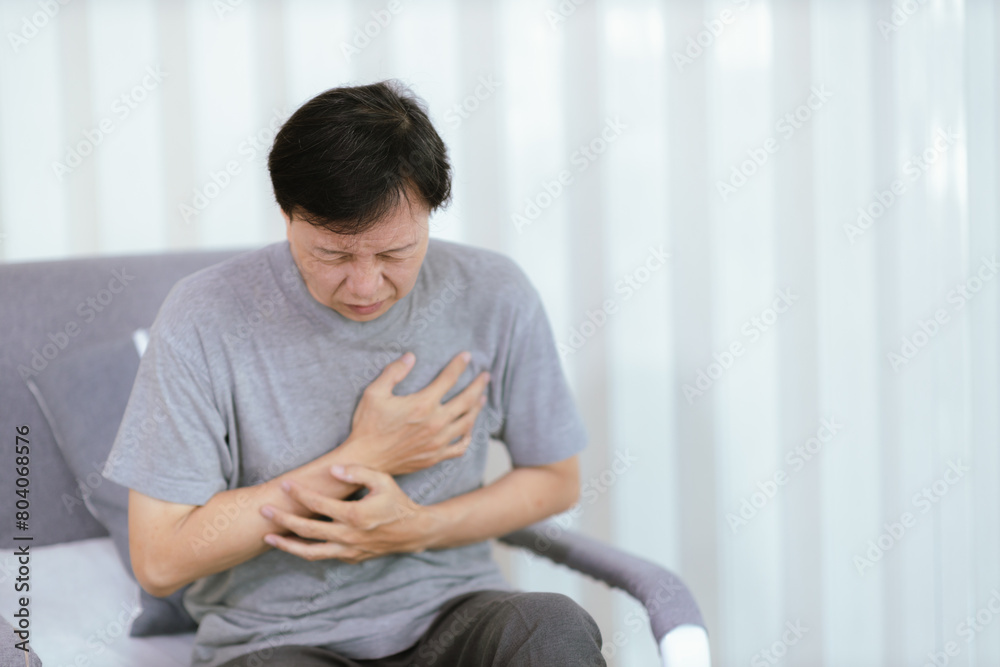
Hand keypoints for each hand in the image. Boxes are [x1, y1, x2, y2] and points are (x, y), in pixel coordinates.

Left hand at [261, 464, 431, 562]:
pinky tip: (293, 544)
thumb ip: (356, 472)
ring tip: (269, 537)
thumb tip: (332, 469)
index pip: (318, 504)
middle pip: (307, 530)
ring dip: (287, 545)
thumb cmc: (397, 502)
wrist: (413, 532)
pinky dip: (306, 551)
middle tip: (264, 511)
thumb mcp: (382, 480)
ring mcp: (348, 550)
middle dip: (282, 519)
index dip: (299, 493)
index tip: (285, 485)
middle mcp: (348, 536)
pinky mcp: (350, 558)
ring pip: (310, 552)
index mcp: (354, 515)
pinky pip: (324, 556)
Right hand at [341, 351, 490, 475]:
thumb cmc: (367, 426)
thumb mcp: (374, 393)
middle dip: (478, 385)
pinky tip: (469, 429)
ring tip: (482, 397)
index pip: (449, 378)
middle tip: (486, 376)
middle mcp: (435, 423)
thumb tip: (411, 356)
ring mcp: (438, 442)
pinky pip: (461, 447)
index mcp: (422, 404)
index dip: (460, 365)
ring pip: (468, 422)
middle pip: (467, 400)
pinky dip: (469, 436)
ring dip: (478, 408)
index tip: (467, 356)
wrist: (365, 460)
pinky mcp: (436, 456)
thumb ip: (394, 372)